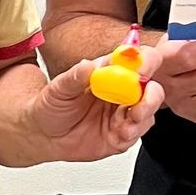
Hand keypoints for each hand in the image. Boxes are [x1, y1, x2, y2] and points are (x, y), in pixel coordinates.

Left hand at [25, 60, 162, 159]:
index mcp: (110, 72)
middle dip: (151, 96)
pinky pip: (136, 134)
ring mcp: (123, 113)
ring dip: (142, 118)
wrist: (43, 134)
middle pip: (152, 88)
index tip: (140, 71)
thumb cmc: (52, 106)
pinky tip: (120, 134)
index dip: (145, 63)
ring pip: (149, 112)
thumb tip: (88, 65)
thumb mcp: (57, 89)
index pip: (138, 60)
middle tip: (139, 105)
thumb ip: (74, 77)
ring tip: (125, 125)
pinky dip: (132, 134)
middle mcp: (122, 91)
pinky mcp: (122, 135)